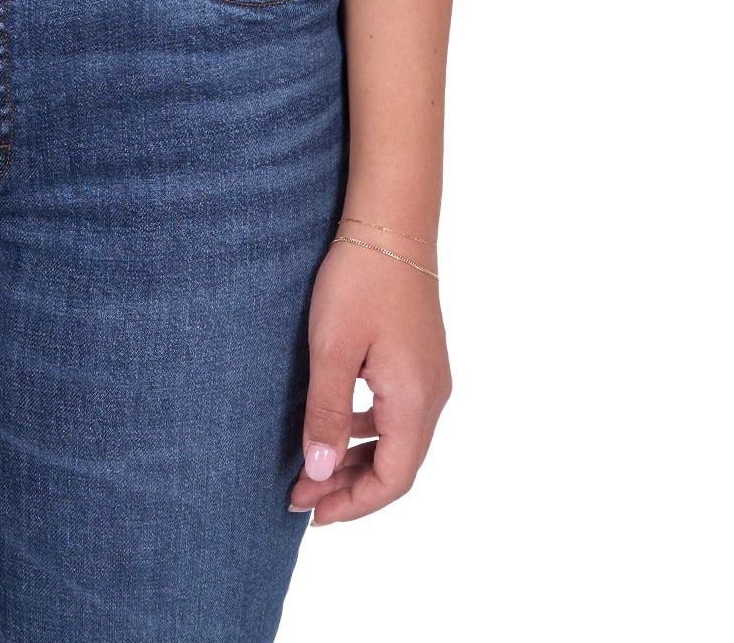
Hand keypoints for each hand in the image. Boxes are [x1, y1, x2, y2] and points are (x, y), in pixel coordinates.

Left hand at [287, 233, 450, 524]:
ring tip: (312, 467)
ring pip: (396, 440)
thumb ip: (326, 414)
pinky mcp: (419, 359)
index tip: (311, 512)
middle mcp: (432, 395)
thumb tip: (319, 473)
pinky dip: (365, 430)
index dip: (354, 504)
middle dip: (349, 486)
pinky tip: (335, 424)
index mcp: (415, 400)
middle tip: (301, 495)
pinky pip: (396, 412)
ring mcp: (429, 376)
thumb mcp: (332, 348)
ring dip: (356, 459)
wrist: (391, 221)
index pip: (394, 479)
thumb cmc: (360, 280)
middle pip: (397, 465)